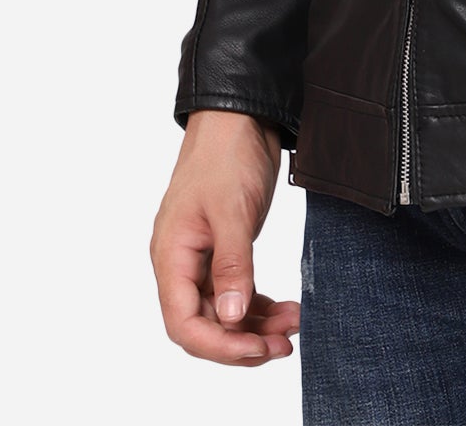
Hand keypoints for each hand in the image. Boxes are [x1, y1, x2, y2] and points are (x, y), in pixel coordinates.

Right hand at [151, 110, 300, 366]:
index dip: (219, 345)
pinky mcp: (225, 250)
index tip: (258, 348)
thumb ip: (231, 265)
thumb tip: (232, 318)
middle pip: (204, 324)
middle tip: (285, 343)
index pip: (183, 323)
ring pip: (224, 312)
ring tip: (294, 326)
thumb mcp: (232, 210)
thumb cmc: (226, 154)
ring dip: (257, 326)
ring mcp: (203, 258)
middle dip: (242, 341)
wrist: (240, 116)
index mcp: (171, 256)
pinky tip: (286, 309)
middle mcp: (181, 263)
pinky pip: (237, 293)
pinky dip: (260, 306)